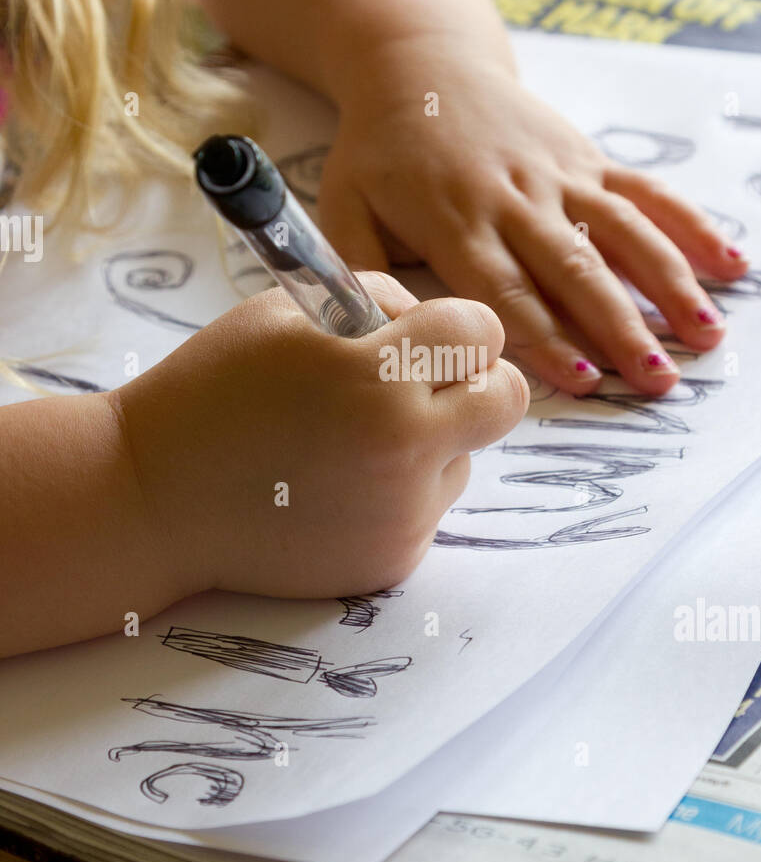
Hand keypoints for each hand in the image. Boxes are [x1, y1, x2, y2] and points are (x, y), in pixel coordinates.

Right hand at [112, 273, 528, 600]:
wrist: (153, 498)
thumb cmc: (212, 392)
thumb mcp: (286, 312)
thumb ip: (374, 300)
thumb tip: (432, 319)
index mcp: (378, 375)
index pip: (480, 330)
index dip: (455, 326)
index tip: (432, 334)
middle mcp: (405, 448)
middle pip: (506, 400)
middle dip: (477, 381)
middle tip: (427, 382)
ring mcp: (403, 514)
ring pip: (462, 457)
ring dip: (427, 442)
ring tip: (343, 445)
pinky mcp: (392, 561)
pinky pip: (427, 509)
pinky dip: (397, 495)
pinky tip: (332, 489)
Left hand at [318, 40, 748, 395]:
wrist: (422, 65)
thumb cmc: (381, 151)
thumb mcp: (345, 207)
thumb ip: (358, 272)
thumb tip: (373, 338)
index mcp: (457, 219)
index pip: (508, 289)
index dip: (547, 336)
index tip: (585, 379)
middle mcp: (517, 198)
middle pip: (577, 269)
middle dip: (622, 327)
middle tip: (659, 380)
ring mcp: (560, 175)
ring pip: (624, 232)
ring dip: (669, 283)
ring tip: (706, 335)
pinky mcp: (588, 159)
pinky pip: (647, 192)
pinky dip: (691, 225)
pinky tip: (732, 264)